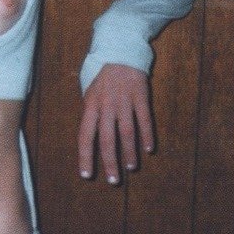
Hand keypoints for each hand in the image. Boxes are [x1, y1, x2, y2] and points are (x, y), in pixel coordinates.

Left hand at [78, 63, 153, 184]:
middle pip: (107, 139)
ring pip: (127, 132)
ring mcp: (124, 101)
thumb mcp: (89, 94)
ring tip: (131, 167)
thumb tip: (90, 138)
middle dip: (109, 161)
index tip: (86, 174)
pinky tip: (148, 149)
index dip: (85, 156)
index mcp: (90, 106)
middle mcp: (106, 106)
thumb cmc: (102, 77)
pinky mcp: (140, 96)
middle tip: (113, 180)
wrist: (120, 53)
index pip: (85, 135)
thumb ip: (91, 114)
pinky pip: (144, 119)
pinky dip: (147, 135)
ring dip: (129, 152)